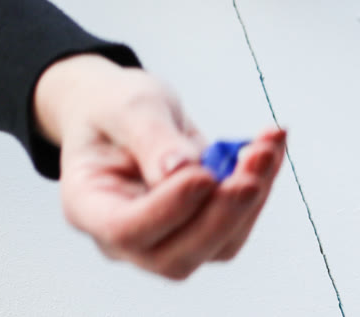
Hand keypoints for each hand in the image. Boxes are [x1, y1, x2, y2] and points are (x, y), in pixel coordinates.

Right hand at [33, 54, 287, 279]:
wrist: (121, 109)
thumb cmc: (112, 107)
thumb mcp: (126, 104)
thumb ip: (150, 137)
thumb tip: (182, 170)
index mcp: (89, 206)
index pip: (125, 230)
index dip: (168, 209)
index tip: (204, 174)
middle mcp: (125, 236)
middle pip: (176, 255)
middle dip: (223, 212)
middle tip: (253, 162)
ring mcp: (165, 237)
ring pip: (216, 246)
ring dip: (250, 199)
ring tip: (267, 147)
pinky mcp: (200, 226)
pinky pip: (237, 222)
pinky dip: (260, 185)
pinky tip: (270, 147)